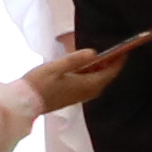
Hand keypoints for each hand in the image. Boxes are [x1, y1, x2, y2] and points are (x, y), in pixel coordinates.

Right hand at [24, 32, 150, 114]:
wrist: (25, 103)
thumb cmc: (39, 84)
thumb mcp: (56, 67)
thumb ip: (76, 59)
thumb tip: (94, 52)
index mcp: (87, 85)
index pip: (110, 72)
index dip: (119, 60)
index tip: (126, 48)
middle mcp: (88, 92)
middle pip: (106, 76)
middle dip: (112, 63)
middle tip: (117, 48)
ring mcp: (81, 96)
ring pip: (98, 80)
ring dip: (102, 67)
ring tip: (104, 53)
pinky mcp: (74, 96)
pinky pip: (90, 83)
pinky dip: (93, 73)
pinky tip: (88, 64)